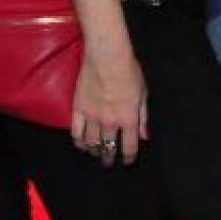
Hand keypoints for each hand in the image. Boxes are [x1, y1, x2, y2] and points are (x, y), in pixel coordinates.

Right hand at [71, 49, 148, 165]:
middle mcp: (110, 122)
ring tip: (95, 153)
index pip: (129, 147)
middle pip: (108, 148)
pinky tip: (81, 144)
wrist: (107, 57)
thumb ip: (143, 117)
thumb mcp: (143, 94)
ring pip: (91, 143)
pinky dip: (78, 141)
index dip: (128, 157)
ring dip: (94, 151)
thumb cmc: (129, 71)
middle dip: (109, 157)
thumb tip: (144, 135)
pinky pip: (76, 132)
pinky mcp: (78, 109)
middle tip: (108, 162)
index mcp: (128, 119)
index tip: (127, 161)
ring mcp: (92, 117)